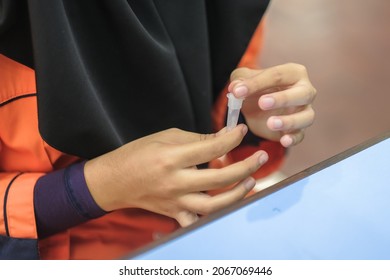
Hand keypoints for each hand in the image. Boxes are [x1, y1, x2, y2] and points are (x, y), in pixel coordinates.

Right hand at [84, 125, 267, 226]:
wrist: (114, 180)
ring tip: (250, 181)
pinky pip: (196, 221)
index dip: (232, 138)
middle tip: (260, 157)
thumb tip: (224, 137)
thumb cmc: (137, 154)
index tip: (242, 131)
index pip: (212, 148)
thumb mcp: (166, 137)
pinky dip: (212, 217)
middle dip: (246, 166)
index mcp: (172, 158)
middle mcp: (175, 182)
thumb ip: (196, 139)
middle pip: (220, 178)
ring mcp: (175, 201)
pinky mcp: (173, 213)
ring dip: (238, 194)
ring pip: (215, 205)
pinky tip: (224, 207)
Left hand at [229, 63, 315, 146]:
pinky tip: (284, 141)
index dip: (257, 83)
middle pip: (303, 93)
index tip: (237, 92)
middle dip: (283, 99)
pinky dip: (294, 138)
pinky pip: (301, 135)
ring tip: (270, 123)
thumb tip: (235, 88)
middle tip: (262, 103)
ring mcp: (304, 111)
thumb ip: (239, 80)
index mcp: (293, 72)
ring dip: (289, 121)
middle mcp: (305, 90)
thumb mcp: (244, 80)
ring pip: (307, 116)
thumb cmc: (255, 88)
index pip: (277, 75)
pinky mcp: (299, 129)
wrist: (256, 108)